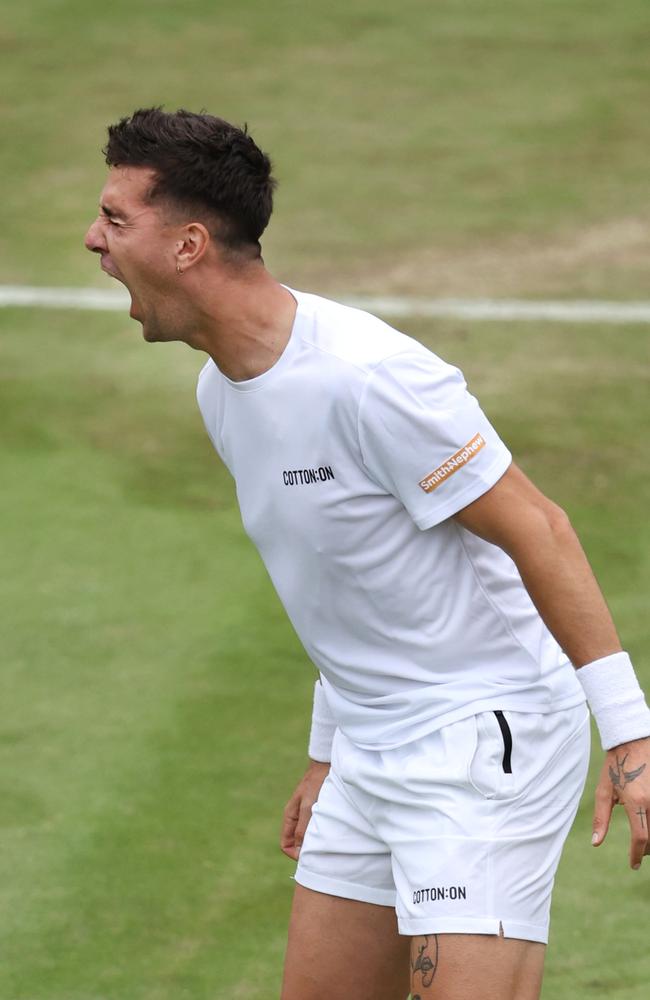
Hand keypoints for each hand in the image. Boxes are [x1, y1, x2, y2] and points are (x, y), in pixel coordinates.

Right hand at [280, 760, 329, 860]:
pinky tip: (331, 833)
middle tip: (320, 853)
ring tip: (327, 843)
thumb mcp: (309, 806)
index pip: (285, 844)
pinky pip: (314, 828)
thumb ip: (303, 826)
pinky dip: (320, 833)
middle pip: (296, 842)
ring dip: (314, 841)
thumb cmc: (316, 783)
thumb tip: (300, 848)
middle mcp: (296, 817)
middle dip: (305, 850)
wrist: (326, 764)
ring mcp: (305, 813)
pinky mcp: (316, 810)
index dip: (294, 853)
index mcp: (290, 816)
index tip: (308, 856)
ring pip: (306, 835)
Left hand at [592, 736, 649, 868]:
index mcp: (637, 801)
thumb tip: (596, 843)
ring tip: (643, 841)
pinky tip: (647, 826)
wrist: (634, 742)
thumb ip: (601, 818)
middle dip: (645, 849)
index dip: (636, 854)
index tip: (633, 865)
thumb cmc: (615, 766)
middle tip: (637, 853)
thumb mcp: (604, 791)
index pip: (641, 837)